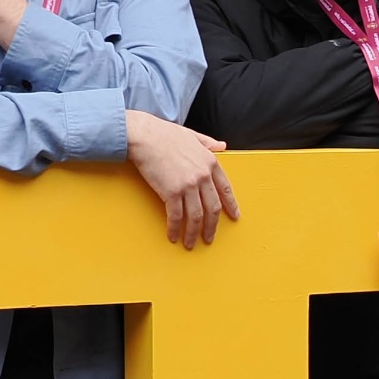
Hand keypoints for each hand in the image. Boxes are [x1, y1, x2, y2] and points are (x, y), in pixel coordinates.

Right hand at [126, 111, 239, 248]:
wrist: (144, 136)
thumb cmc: (164, 134)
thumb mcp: (192, 135)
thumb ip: (208, 142)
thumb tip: (222, 146)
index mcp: (210, 162)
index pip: (225, 189)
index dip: (231, 205)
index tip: (234, 217)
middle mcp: (202, 176)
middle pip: (212, 208)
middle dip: (212, 226)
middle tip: (209, 238)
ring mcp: (188, 185)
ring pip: (196, 216)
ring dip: (194, 233)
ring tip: (191, 243)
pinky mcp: (171, 192)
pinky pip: (176, 216)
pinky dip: (175, 229)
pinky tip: (173, 236)